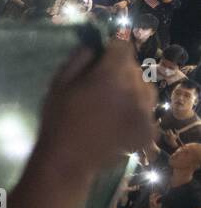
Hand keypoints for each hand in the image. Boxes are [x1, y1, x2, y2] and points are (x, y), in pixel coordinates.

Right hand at [35, 41, 155, 176]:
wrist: (67, 161)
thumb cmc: (57, 120)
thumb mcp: (58, 84)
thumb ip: (78, 59)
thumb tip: (94, 46)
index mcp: (111, 75)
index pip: (123, 46)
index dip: (111, 49)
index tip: (101, 57)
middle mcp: (134, 90)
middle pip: (135, 68)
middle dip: (121, 70)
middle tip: (103, 84)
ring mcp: (145, 112)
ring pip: (146, 89)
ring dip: (133, 89)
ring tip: (114, 102)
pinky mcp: (149, 130)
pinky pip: (147, 111)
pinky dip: (136, 111)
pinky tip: (119, 120)